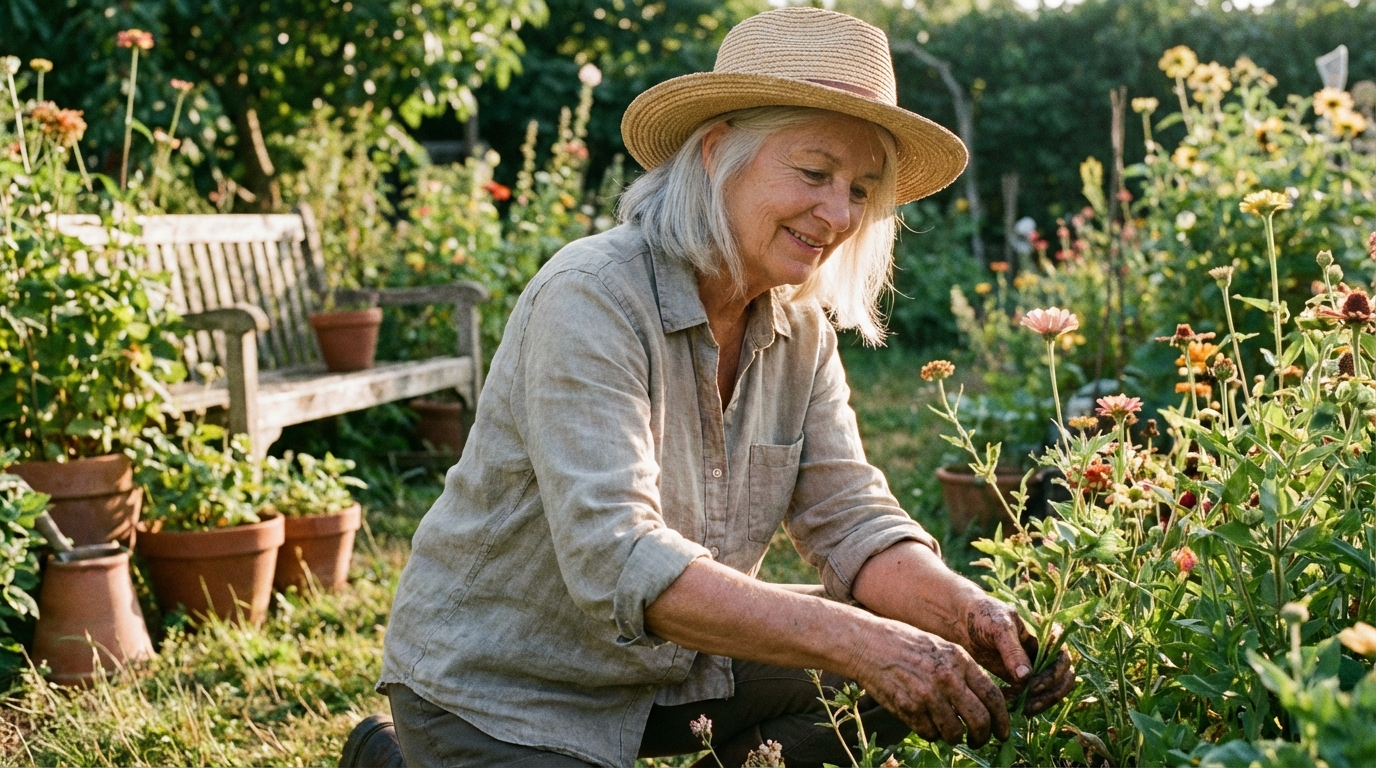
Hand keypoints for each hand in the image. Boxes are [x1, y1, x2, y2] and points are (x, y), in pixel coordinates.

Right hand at [850, 619, 1009, 747]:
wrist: (867, 644)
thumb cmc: (905, 644)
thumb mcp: (941, 647)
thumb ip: (963, 671)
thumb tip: (985, 702)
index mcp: (959, 660)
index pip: (993, 697)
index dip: (1003, 720)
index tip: (1004, 732)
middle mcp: (947, 678)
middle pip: (979, 720)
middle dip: (983, 736)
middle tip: (979, 740)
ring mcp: (927, 695)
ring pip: (955, 733)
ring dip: (955, 737)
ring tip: (950, 731)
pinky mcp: (908, 708)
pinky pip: (930, 734)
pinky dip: (931, 733)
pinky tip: (927, 722)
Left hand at [961, 596, 1076, 715]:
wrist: (962, 621)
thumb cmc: (984, 616)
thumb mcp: (999, 627)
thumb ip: (1012, 650)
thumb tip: (1026, 677)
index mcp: (1047, 634)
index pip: (1062, 659)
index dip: (1053, 675)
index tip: (1033, 686)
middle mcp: (1046, 651)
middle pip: (1063, 679)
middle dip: (1049, 694)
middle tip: (1029, 705)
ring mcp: (1035, 666)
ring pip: (1051, 690)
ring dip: (1039, 702)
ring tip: (1019, 708)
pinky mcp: (1022, 678)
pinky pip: (1032, 695)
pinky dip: (1024, 702)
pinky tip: (1006, 702)